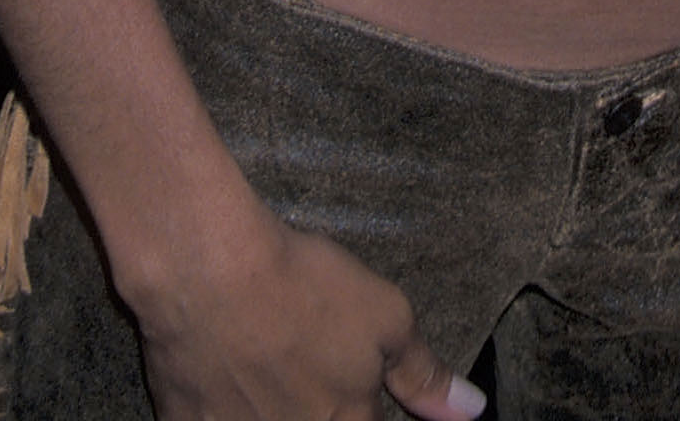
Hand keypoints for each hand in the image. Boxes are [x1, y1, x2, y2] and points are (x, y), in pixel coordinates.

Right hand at [134, 208, 483, 420]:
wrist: (209, 273)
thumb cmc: (304, 290)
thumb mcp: (387, 319)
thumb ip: (425, 374)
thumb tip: (471, 411)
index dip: (366, 405)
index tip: (349, 381)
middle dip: (320, 402)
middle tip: (305, 359)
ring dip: (274, 405)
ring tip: (269, 365)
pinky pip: (217, 420)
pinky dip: (228, 408)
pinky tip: (228, 374)